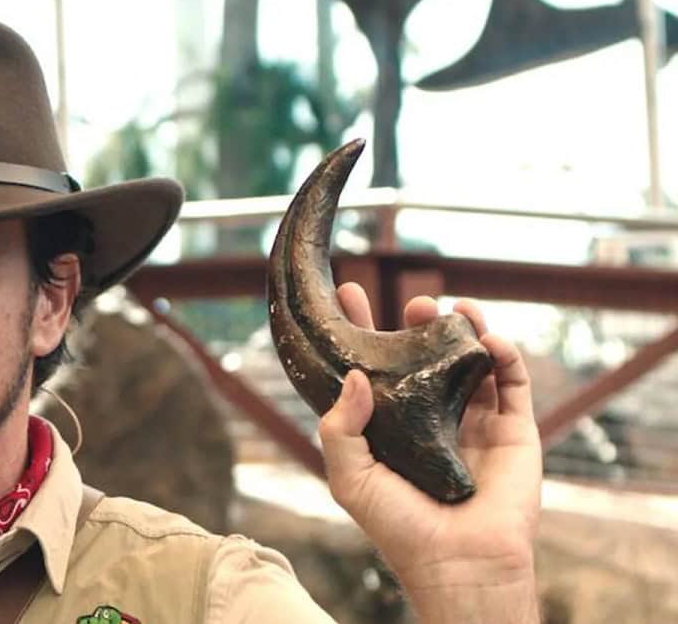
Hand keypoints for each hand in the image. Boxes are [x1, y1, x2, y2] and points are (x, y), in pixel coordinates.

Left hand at [320, 283, 541, 622]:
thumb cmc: (398, 526)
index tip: (351, 292)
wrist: (459, 562)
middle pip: (425, 357)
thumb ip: (340, 428)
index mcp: (393, 428)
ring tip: (455, 308)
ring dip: (466, 330)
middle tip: (415, 303)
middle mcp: (433, 420)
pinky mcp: (514, 432)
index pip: (375, 368)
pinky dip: (506, 355)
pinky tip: (491, 340)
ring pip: (473, 363)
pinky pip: (514, 384)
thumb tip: (355, 377)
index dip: (363, 330)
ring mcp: (475, 423)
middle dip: (419, 324)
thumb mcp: (350, 477)